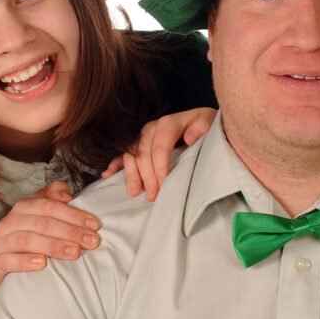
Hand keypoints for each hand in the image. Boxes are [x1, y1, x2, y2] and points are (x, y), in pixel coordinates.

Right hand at [0, 181, 100, 294]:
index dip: (73, 214)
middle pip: (42, 222)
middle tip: (91, 241)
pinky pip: (8, 260)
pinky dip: (25, 261)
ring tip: (74, 253)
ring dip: (53, 246)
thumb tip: (67, 193)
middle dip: (70, 231)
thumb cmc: (29, 238)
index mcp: (24, 207)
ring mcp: (1, 241)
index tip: (94, 225)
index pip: (49, 205)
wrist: (1, 265)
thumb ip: (53, 200)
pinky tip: (42, 264)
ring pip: (27, 240)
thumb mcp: (41, 217)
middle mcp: (11, 221)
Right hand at [101, 107, 216, 201]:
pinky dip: (116, 165)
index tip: (164, 184)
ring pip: (131, 154)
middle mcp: (154, 127)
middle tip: (153, 196)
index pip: (160, 144)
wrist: (207, 127)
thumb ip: (202, 128)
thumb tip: (189, 137)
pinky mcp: (140, 145)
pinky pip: (124, 154)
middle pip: (143, 151)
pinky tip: (108, 175)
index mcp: (171, 122)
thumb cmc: (209, 129)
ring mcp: (144, 136)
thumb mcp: (211, 125)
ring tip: (135, 192)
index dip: (160, 165)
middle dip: (147, 176)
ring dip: (131, 174)